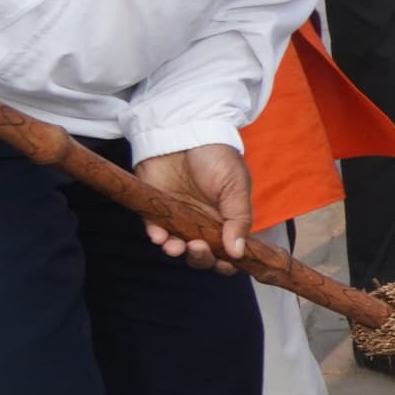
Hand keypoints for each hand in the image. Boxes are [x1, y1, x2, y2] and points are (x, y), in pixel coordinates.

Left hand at [133, 143, 250, 269]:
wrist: (185, 132)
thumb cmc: (216, 156)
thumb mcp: (236, 186)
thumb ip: (238, 219)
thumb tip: (239, 253)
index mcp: (227, 219)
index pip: (230, 250)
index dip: (228, 261)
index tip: (225, 262)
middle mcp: (204, 222)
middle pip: (204, 253)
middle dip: (202, 258)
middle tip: (198, 248)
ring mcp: (179, 217)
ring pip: (179, 246)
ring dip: (178, 252)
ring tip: (176, 247)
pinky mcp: (156, 209)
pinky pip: (155, 230)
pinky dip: (157, 237)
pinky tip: (160, 237)